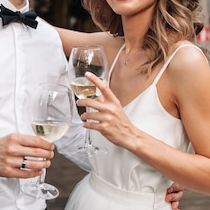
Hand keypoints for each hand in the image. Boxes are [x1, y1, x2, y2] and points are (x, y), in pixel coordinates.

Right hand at [0, 133, 54, 178]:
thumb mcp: (11, 137)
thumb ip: (25, 140)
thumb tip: (42, 143)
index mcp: (15, 138)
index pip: (36, 141)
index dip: (47, 144)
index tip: (51, 146)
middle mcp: (13, 149)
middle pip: (36, 153)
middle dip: (47, 154)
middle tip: (51, 155)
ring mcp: (10, 161)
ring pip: (32, 164)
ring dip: (43, 164)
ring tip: (47, 163)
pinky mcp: (8, 171)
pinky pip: (25, 174)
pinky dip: (35, 173)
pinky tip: (39, 171)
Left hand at [77, 74, 184, 209]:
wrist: (130, 136)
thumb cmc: (123, 123)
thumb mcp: (116, 109)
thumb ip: (106, 103)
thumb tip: (96, 99)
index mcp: (114, 102)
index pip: (103, 87)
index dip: (94, 80)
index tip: (87, 74)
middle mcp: (110, 109)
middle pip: (90, 102)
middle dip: (81, 102)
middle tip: (79, 103)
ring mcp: (107, 118)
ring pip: (88, 114)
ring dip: (83, 116)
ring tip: (83, 117)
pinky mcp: (104, 128)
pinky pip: (90, 125)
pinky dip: (86, 125)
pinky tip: (86, 125)